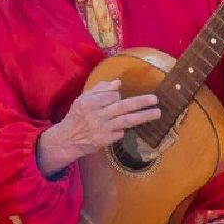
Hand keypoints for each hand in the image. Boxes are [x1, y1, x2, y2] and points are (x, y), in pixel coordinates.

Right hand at [36, 80, 160, 175]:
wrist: (67, 139)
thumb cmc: (77, 116)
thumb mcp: (83, 99)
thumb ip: (100, 89)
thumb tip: (118, 82)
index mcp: (89, 102)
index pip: (112, 96)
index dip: (118, 96)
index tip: (120, 97)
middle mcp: (95, 115)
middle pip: (122, 106)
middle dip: (141, 102)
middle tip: (155, 99)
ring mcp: (101, 129)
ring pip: (126, 121)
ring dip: (143, 116)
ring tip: (157, 113)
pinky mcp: (104, 141)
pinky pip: (120, 133)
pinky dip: (123, 129)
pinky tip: (123, 128)